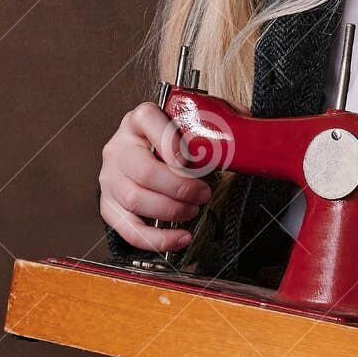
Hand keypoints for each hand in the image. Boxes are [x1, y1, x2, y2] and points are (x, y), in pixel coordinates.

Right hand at [98, 101, 213, 254]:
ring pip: (136, 199)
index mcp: (138, 121)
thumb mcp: (188, 125)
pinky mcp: (110, 206)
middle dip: (180, 187)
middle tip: (202, 192)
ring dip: (172, 210)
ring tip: (193, 209)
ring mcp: (111, 178)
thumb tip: (246, 130)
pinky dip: (159, 238)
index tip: (189, 159)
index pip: (146, 118)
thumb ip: (215, 123)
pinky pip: (130, 229)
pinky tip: (181, 237)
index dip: (169, 141)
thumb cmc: (168, 142)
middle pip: (144, 170)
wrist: (140, 156)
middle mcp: (119, 148)